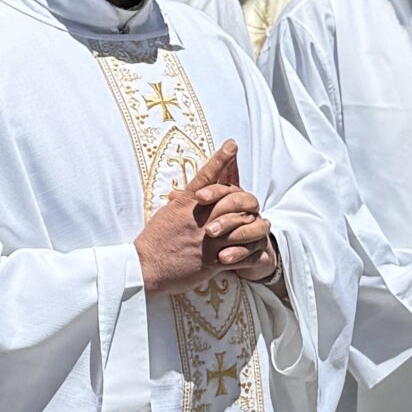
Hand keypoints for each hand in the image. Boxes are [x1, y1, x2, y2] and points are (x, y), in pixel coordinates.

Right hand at [136, 140, 277, 295]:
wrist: (145, 267)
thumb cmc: (153, 240)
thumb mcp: (166, 214)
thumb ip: (181, 203)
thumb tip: (185, 193)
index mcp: (186, 204)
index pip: (206, 176)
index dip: (220, 159)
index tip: (232, 145)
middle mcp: (199, 219)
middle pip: (232, 200)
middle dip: (247, 198)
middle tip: (255, 200)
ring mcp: (207, 240)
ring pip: (240, 226)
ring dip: (256, 226)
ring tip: (265, 223)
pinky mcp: (211, 261)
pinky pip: (239, 254)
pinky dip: (251, 252)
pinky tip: (260, 250)